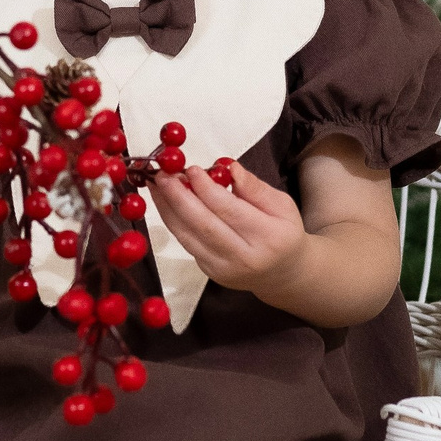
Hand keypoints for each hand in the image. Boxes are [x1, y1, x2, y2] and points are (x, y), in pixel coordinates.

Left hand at [149, 158, 306, 302]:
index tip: (191, 169)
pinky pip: (187, 243)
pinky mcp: (210, 272)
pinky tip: (167, 203)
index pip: (229, 210)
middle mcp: (244, 257)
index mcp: (268, 237)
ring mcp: (224, 269)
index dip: (205, 188)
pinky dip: (174, 221)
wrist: (282, 273)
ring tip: (157, 186)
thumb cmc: (283, 234)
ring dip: (168, 209)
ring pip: (188, 236)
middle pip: (203, 224)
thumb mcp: (282, 205)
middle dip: (178, 197)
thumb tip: (229, 167)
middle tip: (163, 175)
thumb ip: (255, 187)